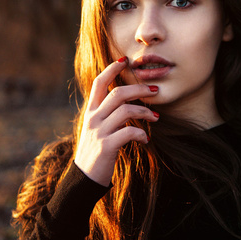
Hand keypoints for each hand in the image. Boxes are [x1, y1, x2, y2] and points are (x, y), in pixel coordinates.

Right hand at [73, 57, 158, 185]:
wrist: (84, 179)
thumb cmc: (96, 151)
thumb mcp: (97, 129)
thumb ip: (107, 115)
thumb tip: (127, 102)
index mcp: (90, 111)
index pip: (99, 83)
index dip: (111, 69)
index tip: (125, 61)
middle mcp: (93, 118)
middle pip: (117, 93)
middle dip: (139, 89)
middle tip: (155, 91)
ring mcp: (99, 132)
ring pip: (125, 110)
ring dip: (145, 112)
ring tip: (156, 117)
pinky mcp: (106, 146)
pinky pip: (128, 133)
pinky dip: (141, 134)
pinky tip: (145, 139)